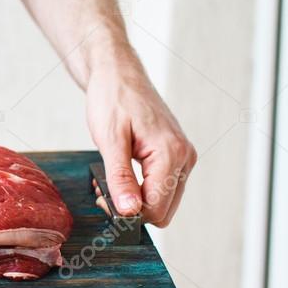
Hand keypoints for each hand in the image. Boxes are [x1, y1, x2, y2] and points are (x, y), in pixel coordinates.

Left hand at [85, 60, 196, 226]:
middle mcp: (184, 157)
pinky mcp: (175, 155)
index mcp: (172, 154)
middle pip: (164, 210)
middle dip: (132, 208)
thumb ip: (120, 178)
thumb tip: (129, 212)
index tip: (102, 200)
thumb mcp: (110, 140)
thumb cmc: (113, 99)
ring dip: (136, 199)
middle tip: (102, 192)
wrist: (118, 74)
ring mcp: (182, 157)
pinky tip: (120, 176)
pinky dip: (141, 188)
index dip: (128, 212)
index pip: (157, 208)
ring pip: (163, 200)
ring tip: (109, 181)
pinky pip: (162, 186)